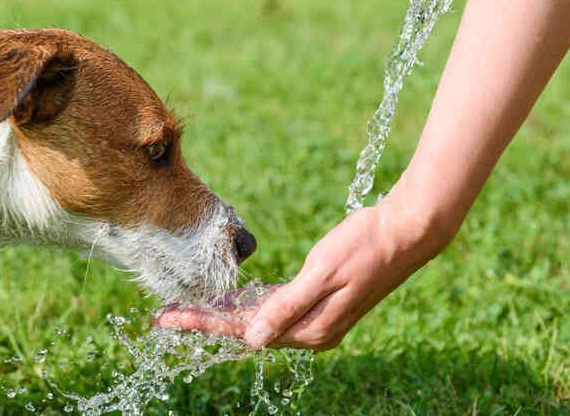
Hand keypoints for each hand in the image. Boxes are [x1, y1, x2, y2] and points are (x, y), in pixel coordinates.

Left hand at [155, 196, 450, 349]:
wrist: (405, 231)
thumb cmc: (364, 246)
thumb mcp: (323, 273)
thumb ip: (286, 307)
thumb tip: (252, 339)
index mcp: (311, 329)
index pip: (246, 331)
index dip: (205, 323)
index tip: (169, 319)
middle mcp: (312, 331)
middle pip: (247, 329)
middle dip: (206, 321)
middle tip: (165, 314)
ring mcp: (317, 318)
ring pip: (259, 320)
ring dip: (225, 313)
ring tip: (187, 307)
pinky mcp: (320, 303)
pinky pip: (276, 309)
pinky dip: (250, 304)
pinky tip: (229, 298)